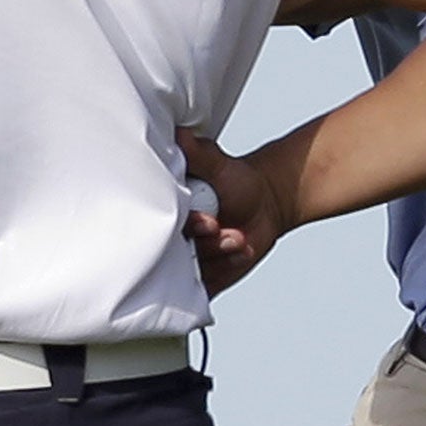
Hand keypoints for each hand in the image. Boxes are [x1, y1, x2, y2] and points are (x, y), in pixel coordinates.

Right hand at [177, 131, 291, 297]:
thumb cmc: (237, 180)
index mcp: (165, 210)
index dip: (186, 226)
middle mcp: (170, 238)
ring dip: (219, 256)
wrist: (265, 204)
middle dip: (203, 244)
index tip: (208, 221)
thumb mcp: (218, 162)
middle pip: (173, 254)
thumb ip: (197, 154)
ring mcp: (185, 260)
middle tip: (226, 231)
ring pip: (193, 271)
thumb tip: (180, 135)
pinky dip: (222, 272)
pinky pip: (203, 289)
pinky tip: (238, 254)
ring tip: (238, 238)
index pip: (160, 226)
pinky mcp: (202, 279)